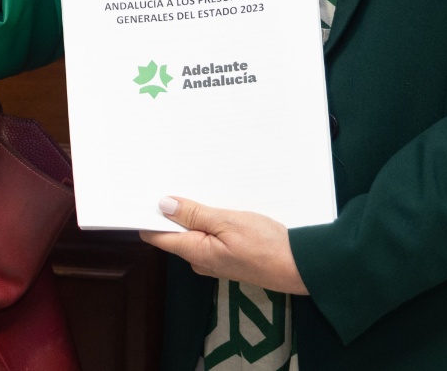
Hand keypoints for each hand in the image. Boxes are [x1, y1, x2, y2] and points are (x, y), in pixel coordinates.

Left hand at [139, 197, 307, 294]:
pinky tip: (217, 203)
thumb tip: (162, 205)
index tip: (145, 191)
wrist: (301, 267)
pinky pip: (210, 235)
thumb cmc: (268, 246)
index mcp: (195, 252)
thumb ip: (194, 215)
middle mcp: (200, 260)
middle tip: (174, 178)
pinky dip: (210, 219)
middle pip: (174, 232)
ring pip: (194, 232)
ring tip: (198, 186)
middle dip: (172, 208)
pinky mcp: (229, 256)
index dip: (147, 214)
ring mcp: (215, 259)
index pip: (156, 235)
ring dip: (194, 212)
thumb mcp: (229, 222)